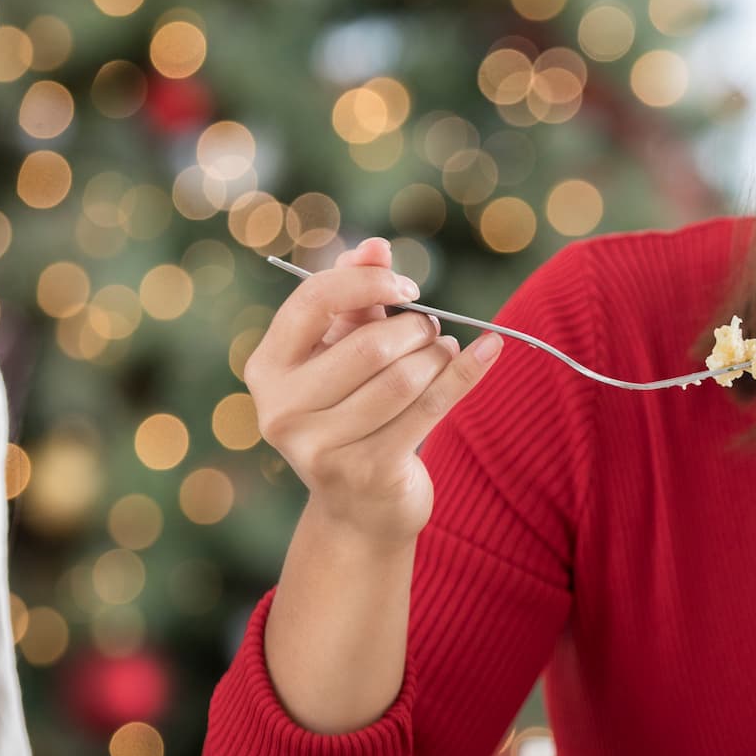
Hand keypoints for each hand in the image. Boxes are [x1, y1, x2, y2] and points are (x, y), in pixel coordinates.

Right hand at [245, 238, 501, 540]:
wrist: (358, 508)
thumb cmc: (349, 412)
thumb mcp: (343, 351)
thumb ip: (354, 297)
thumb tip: (376, 247)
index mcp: (266, 369)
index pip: (314, 302)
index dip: (367, 283)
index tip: (406, 288)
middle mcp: (282, 411)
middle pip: (369, 345)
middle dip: (414, 328)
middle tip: (432, 328)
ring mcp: (320, 449)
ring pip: (404, 379)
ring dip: (439, 355)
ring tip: (444, 351)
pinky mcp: (368, 473)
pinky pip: (432, 408)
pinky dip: (467, 372)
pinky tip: (489, 351)